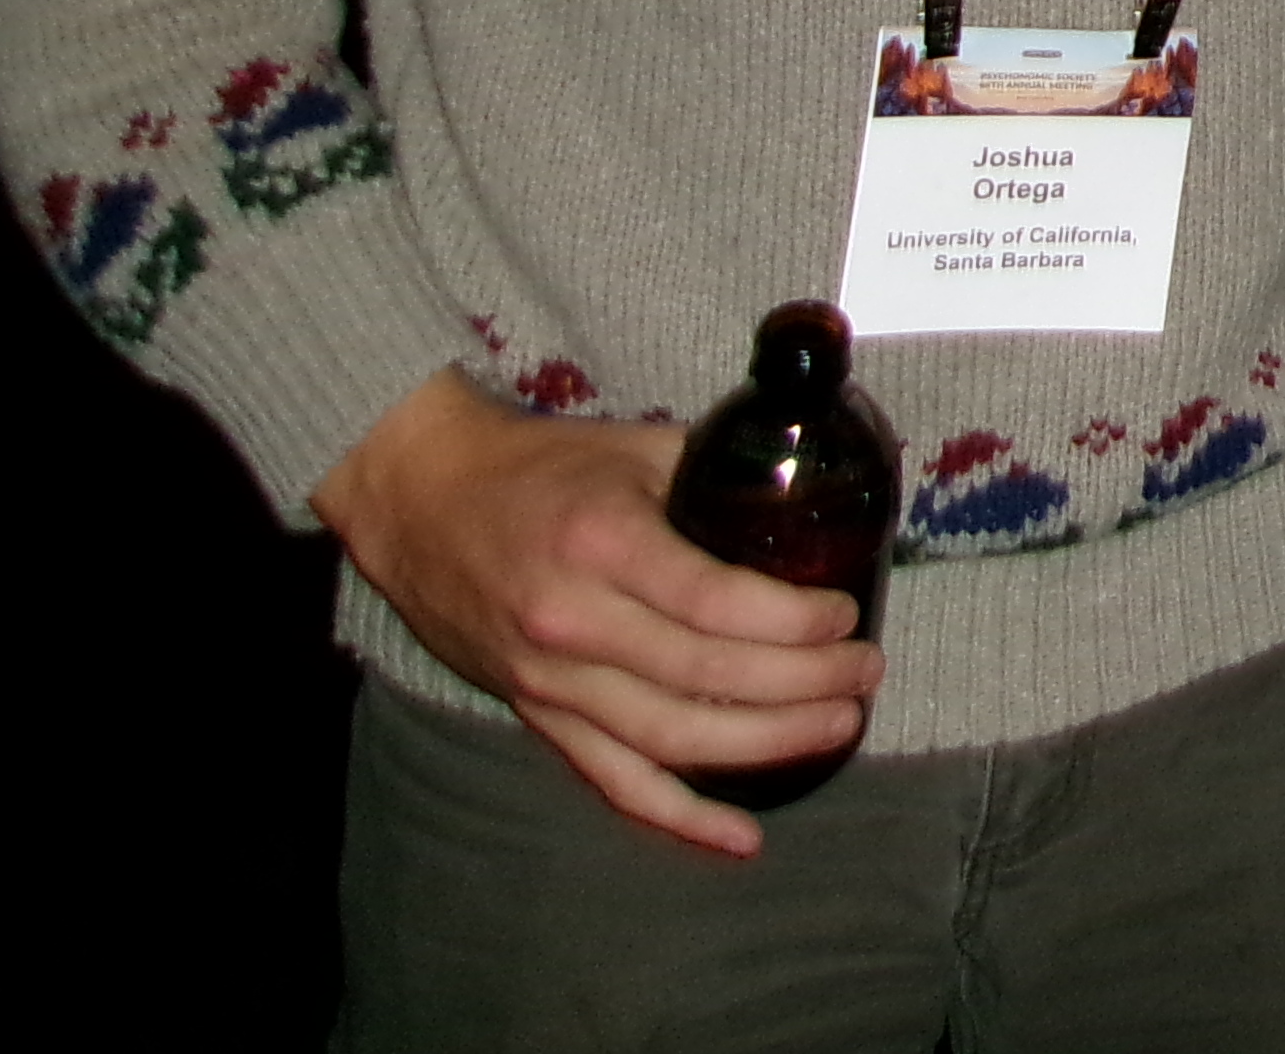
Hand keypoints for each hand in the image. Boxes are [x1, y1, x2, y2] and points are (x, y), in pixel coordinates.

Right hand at [314, 369, 882, 857]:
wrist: (420, 498)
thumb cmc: (537, 465)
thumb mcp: (632, 446)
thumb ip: (718, 472)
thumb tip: (812, 491)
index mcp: (603, 545)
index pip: (715, 604)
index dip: (793, 621)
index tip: (845, 617)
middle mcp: (573, 623)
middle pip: (707, 679)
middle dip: (804, 685)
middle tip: (865, 674)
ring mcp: (549, 682)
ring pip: (671, 741)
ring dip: (766, 746)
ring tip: (838, 726)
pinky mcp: (536, 716)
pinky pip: (613, 782)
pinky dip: (679, 818)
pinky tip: (742, 837)